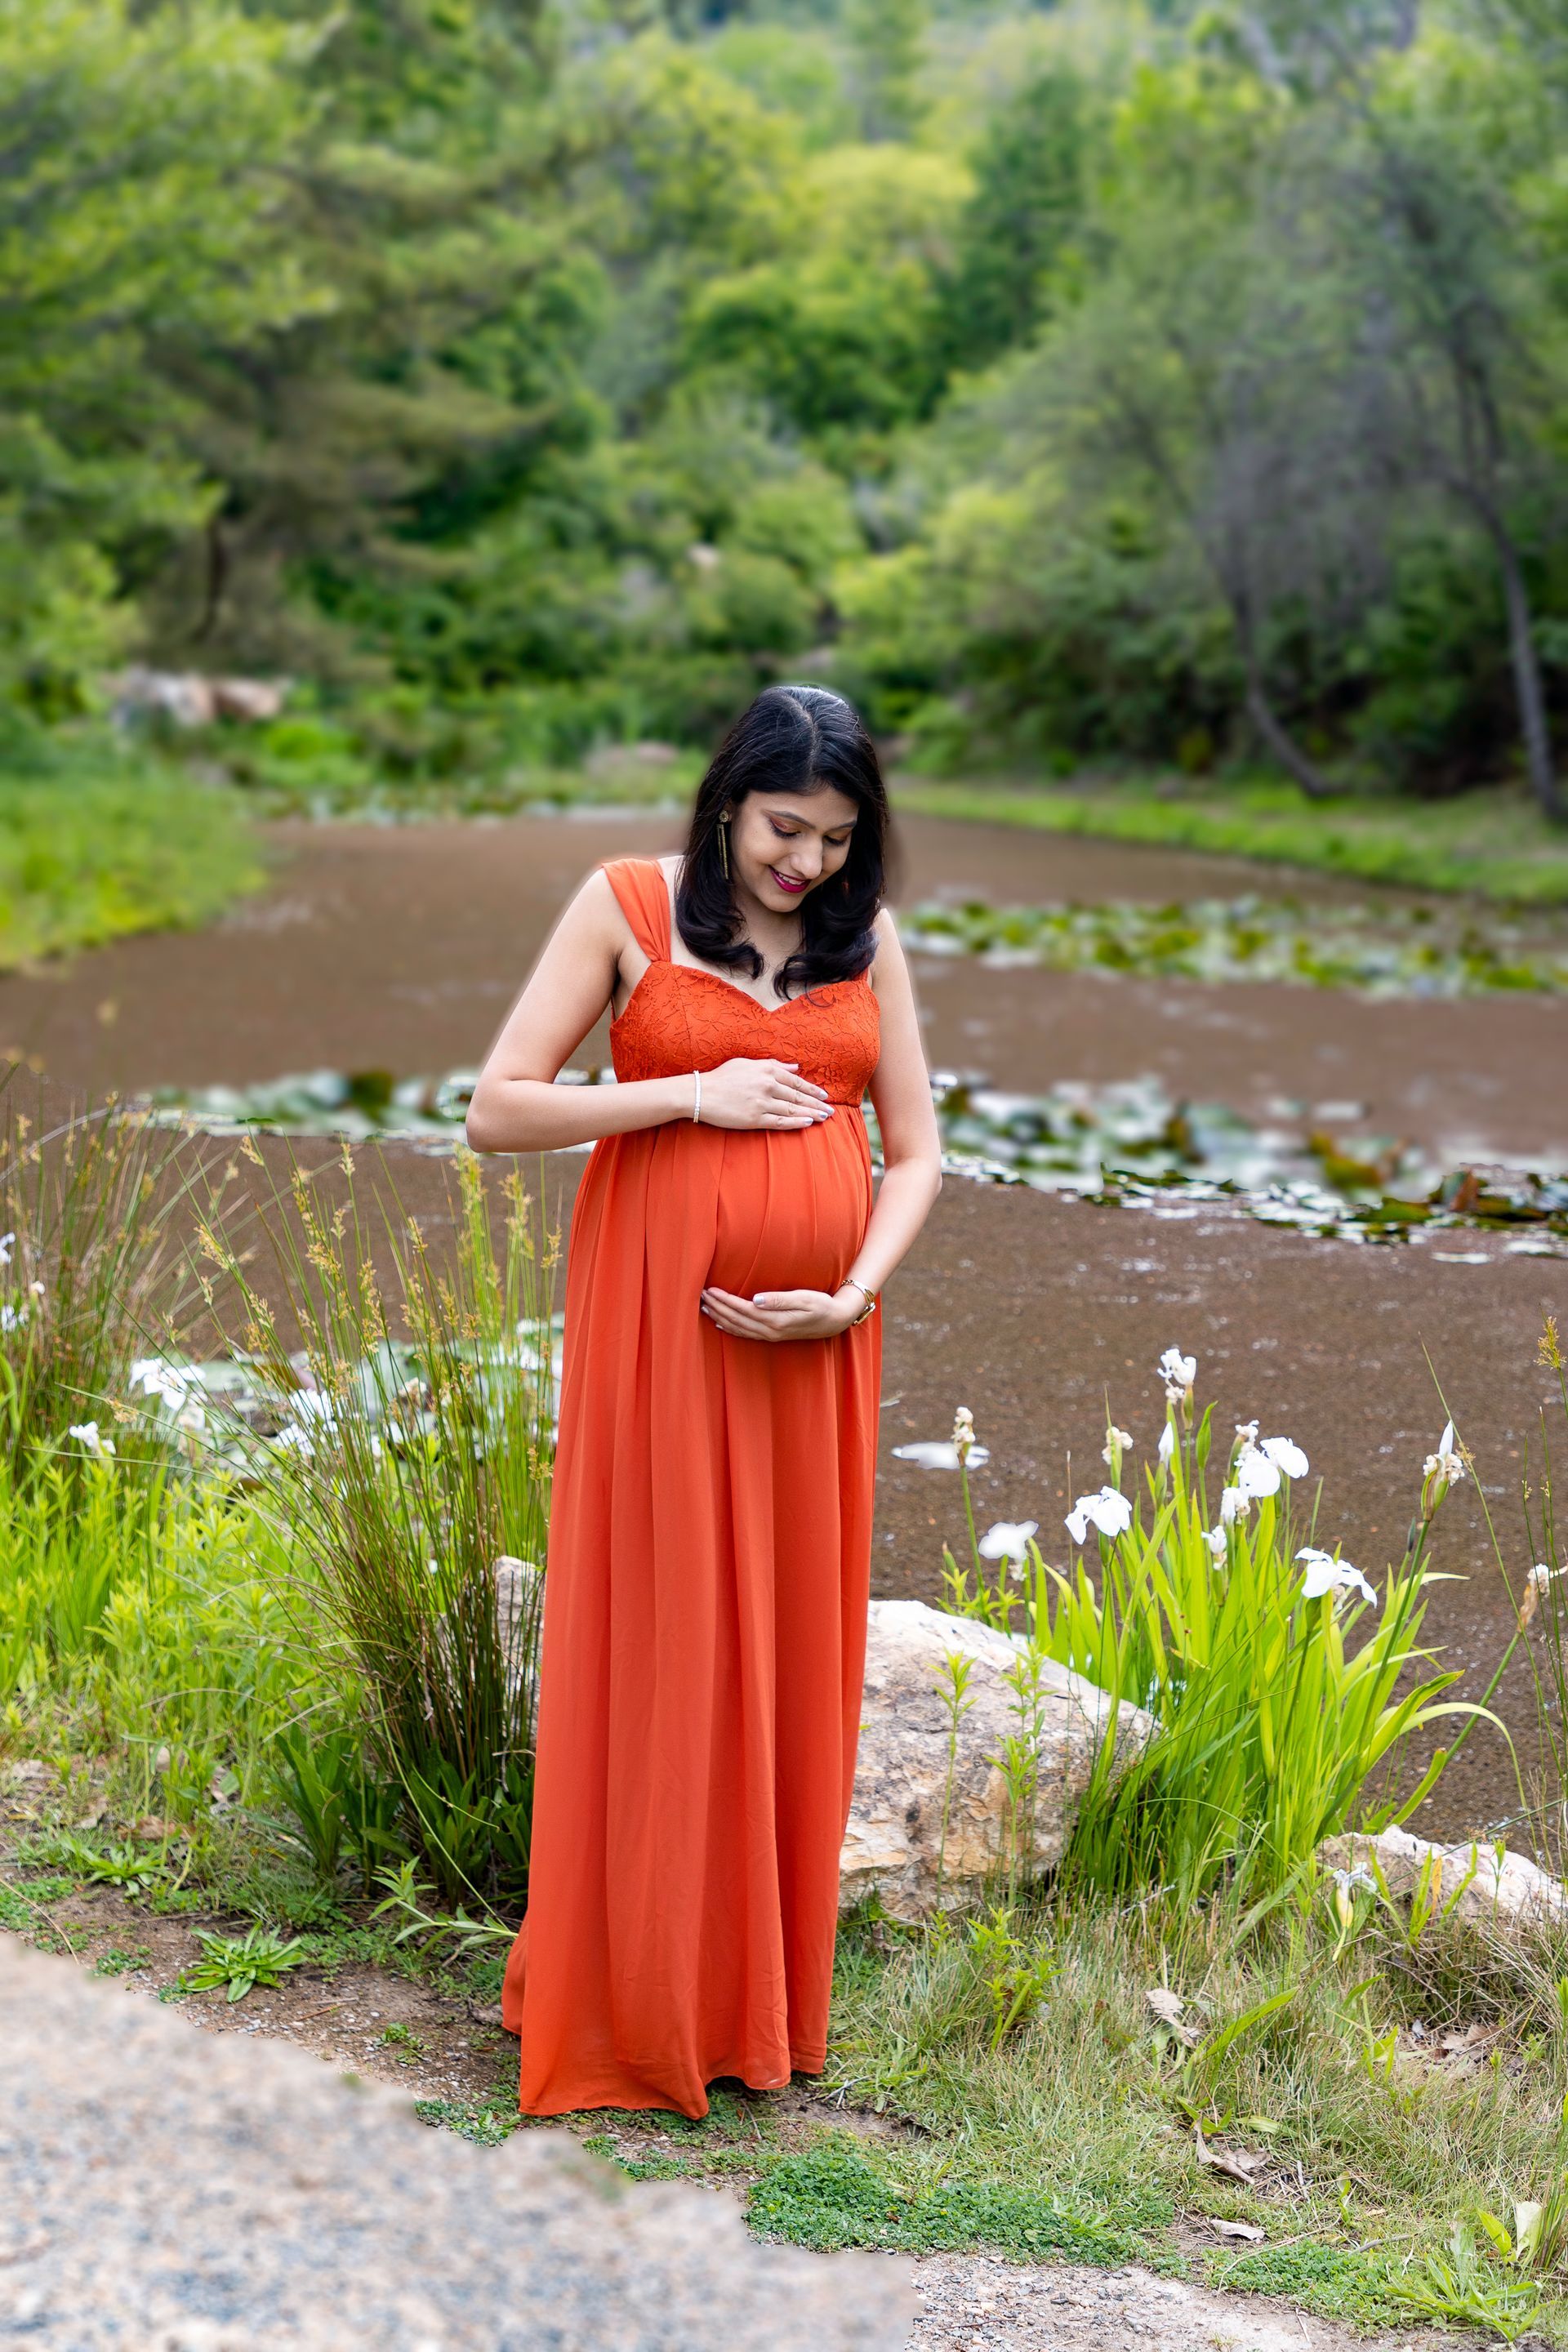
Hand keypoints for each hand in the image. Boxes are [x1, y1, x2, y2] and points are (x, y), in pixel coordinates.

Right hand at [696, 1058, 832, 1131]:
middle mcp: (768, 1086)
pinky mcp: (754, 1119)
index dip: (812, 1089)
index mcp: (767, 1071)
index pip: (796, 1082)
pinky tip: (808, 1124)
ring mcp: (762, 1103)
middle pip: (798, 1097)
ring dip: (811, 1114)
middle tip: (831, 1110)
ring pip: (793, 1110)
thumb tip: (795, 1066)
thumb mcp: (747, 1063)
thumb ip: (773, 1064)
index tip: (824, 1095)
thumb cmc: (722, 1077)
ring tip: (824, 1118)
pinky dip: (796, 1123)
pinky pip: (780, 1122)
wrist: (700, 1093)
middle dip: (817, 1104)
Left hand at [700, 1285, 860, 1341]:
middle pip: (736, 1320)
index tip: (710, 1290)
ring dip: (720, 1318)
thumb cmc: (821, 1305)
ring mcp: (770, 1336)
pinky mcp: (772, 1335)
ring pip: (738, 1328)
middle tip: (700, 1296)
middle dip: (717, 1308)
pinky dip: (730, 1329)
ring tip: (705, 1308)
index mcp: (775, 1321)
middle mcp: (769, 1331)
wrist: (835, 1321)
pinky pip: (745, 1334)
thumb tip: (755, 1299)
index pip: (742, 1310)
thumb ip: (779, 1299)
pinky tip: (721, 1324)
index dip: (724, 1301)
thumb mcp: (804, 1298)